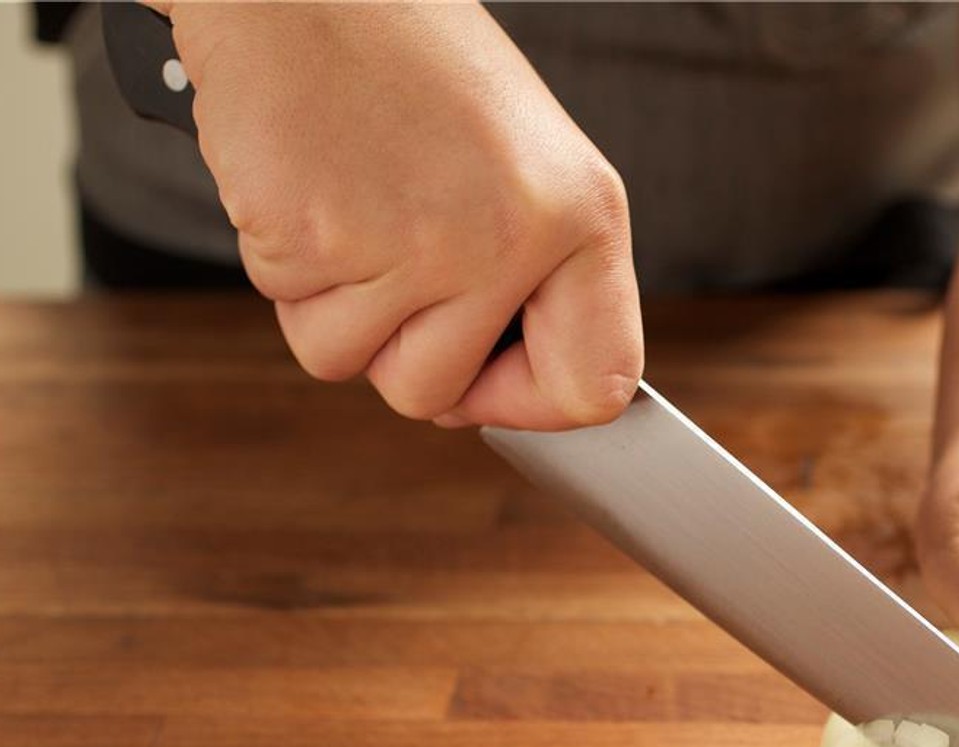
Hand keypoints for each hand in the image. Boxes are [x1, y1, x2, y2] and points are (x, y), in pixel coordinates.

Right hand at [159, 1, 641, 428]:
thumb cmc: (409, 57)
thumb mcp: (525, 162)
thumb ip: (534, 278)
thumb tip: (498, 392)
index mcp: (581, 218)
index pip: (596, 386)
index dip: (530, 399)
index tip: (489, 374)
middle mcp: (509, 240)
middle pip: (437, 394)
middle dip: (396, 345)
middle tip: (391, 247)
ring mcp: (412, 246)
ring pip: (349, 363)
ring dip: (332, 303)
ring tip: (350, 200)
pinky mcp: (313, 240)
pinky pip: (288, 312)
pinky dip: (284, 263)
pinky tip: (309, 184)